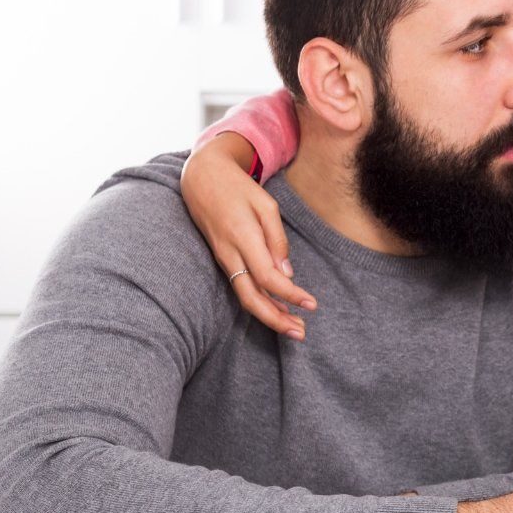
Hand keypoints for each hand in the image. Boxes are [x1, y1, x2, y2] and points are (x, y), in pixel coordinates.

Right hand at [180, 132, 315, 338]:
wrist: (201, 179)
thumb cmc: (238, 188)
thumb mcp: (266, 204)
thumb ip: (277, 239)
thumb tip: (287, 273)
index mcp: (243, 237)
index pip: (268, 277)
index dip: (290, 295)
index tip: (312, 304)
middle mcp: (230, 254)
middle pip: (251, 297)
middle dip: (276, 320)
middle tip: (302, 333)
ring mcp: (224, 259)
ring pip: (245, 296)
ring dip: (269, 316)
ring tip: (295, 327)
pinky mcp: (224, 260)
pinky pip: (241, 287)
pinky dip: (260, 302)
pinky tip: (278, 309)